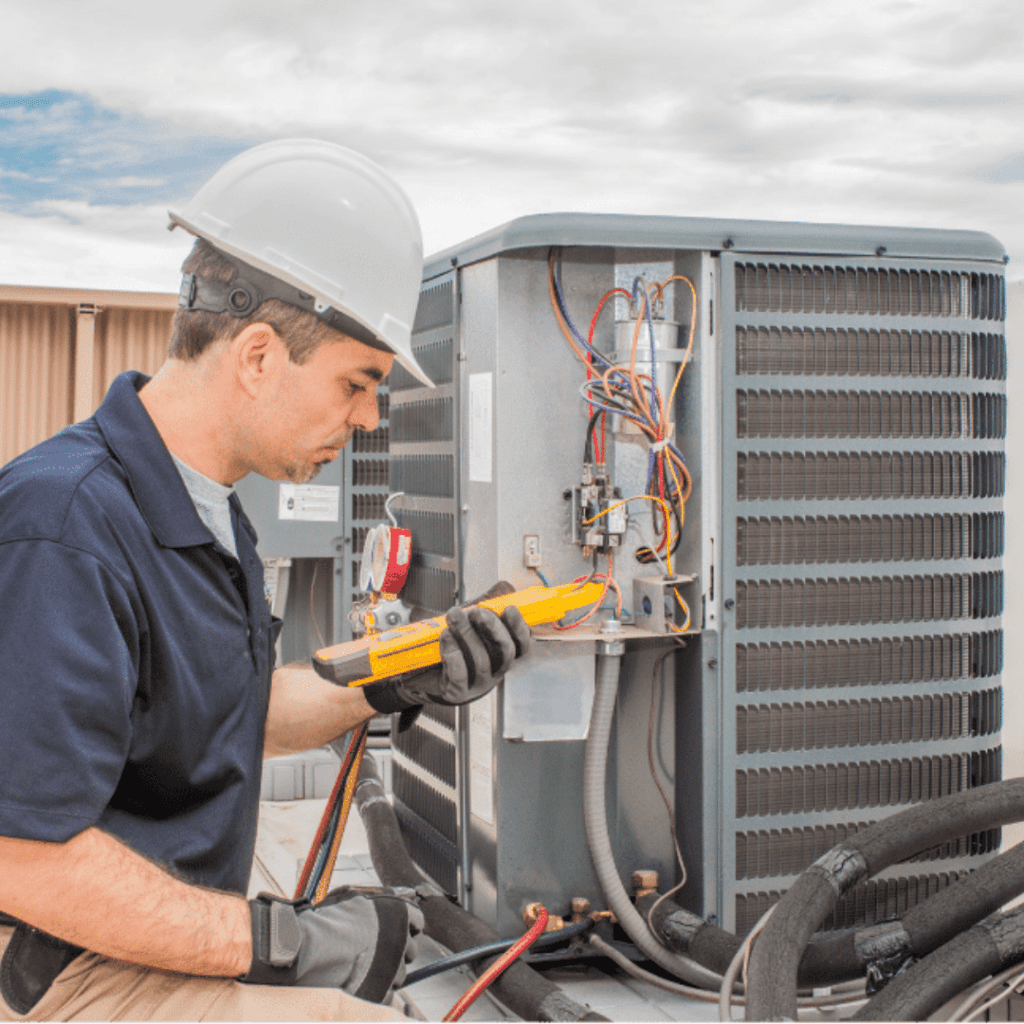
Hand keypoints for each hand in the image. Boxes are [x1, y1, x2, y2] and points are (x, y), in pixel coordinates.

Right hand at [241, 887, 422, 1002]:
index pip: (417, 921)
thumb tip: (397, 894)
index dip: (405, 925)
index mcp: (399, 914)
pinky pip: (389, 996)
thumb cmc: (325, 921)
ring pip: (400, 974)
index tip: (394, 930)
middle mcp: (401, 941)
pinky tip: (360, 982)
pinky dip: (378, 991)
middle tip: (374, 949)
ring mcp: (393, 970)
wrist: (304, 951)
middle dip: (396, 950)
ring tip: (361, 966)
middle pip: (410, 949)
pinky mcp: (382, 995)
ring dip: (387, 972)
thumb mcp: (355, 897)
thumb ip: (380, 898)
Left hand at [362, 604, 530, 713]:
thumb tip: (503, 588)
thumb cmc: (449, 648)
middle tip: (477, 611)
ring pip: (481, 661)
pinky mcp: (457, 692)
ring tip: (454, 618)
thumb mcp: (469, 625)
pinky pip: (460, 675)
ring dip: (467, 635)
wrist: (419, 674)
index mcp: (500, 655)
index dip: (519, 627)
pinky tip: (446, 638)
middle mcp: (494, 671)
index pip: (521, 644)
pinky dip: (453, 653)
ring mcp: (477, 684)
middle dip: (492, 628)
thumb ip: (487, 607)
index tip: (510, 609)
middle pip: (505, 652)